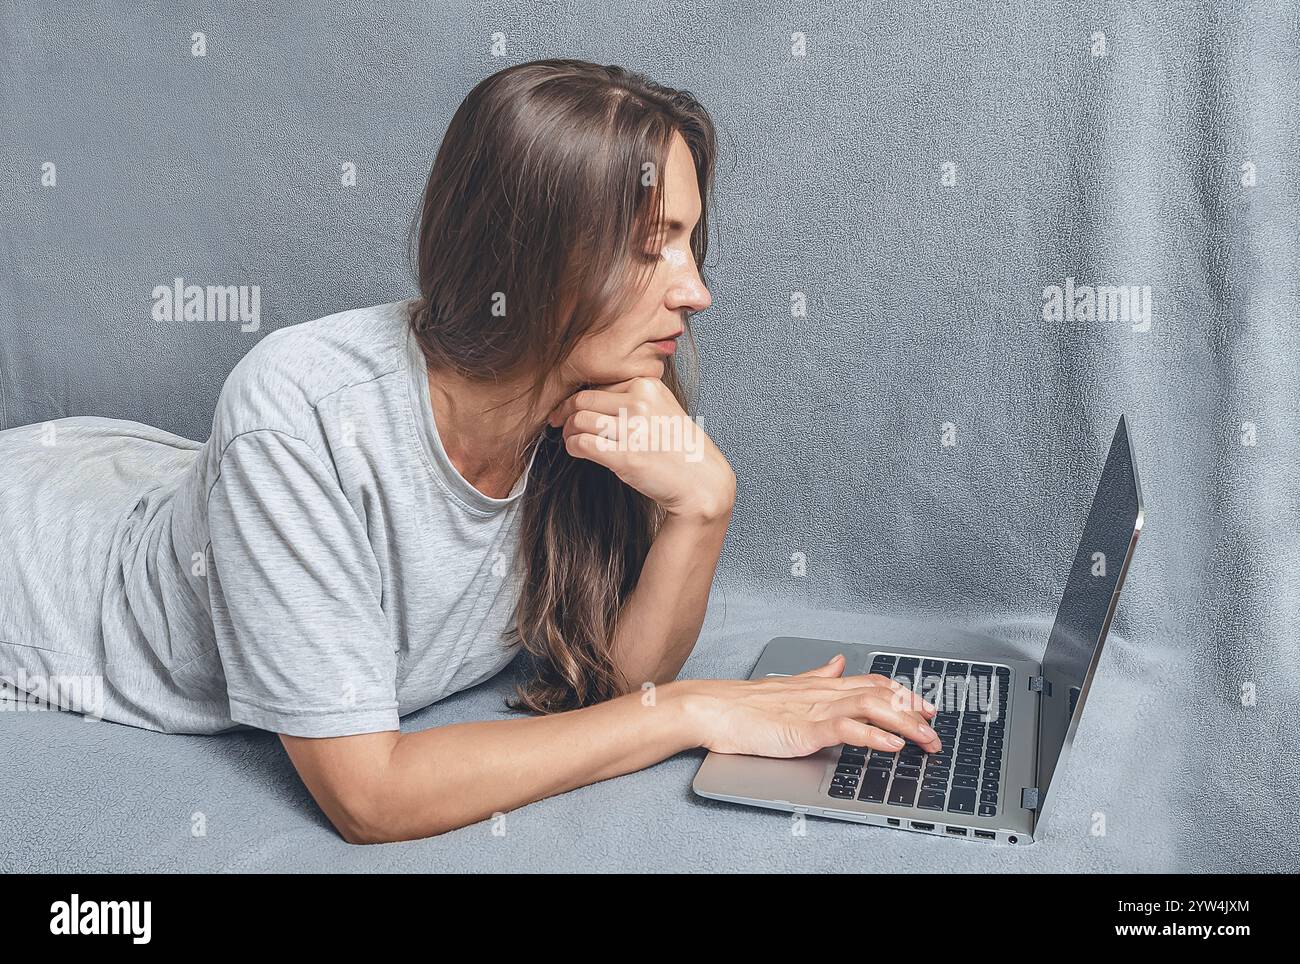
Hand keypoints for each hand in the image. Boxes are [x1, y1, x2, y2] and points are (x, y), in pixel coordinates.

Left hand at [548, 376, 735, 521]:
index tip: (570, 407)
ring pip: (579, 419)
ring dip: (568, 431)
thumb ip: (634, 398)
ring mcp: (632, 429)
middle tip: (560, 422)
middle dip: (566, 412)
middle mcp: (640, 403)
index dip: (581, 396)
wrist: (701, 481)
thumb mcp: (663, 409)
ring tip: (571, 438)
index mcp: (648, 385)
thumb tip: (594, 398)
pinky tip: (577, 450)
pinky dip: (572, 446)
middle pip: (584, 399)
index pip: (601, 383)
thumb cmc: (680, 448)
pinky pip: (582, 443)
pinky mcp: (624, 456)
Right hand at [679, 654, 941, 757]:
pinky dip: (873, 736)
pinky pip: (846, 729)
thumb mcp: (789, 687)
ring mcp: (816, 709)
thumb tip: (837, 662)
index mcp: (822, 686)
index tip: (927, 707)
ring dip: (906, 724)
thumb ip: (817, 675)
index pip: (875, 683)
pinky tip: (891, 745)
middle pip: (882, 695)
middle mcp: (825, 693)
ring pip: (872, 708)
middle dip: (915, 713)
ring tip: (926, 740)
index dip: (905, 694)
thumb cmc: (744, 704)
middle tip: (936, 732)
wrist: (713, 708)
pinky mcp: (805, 729)